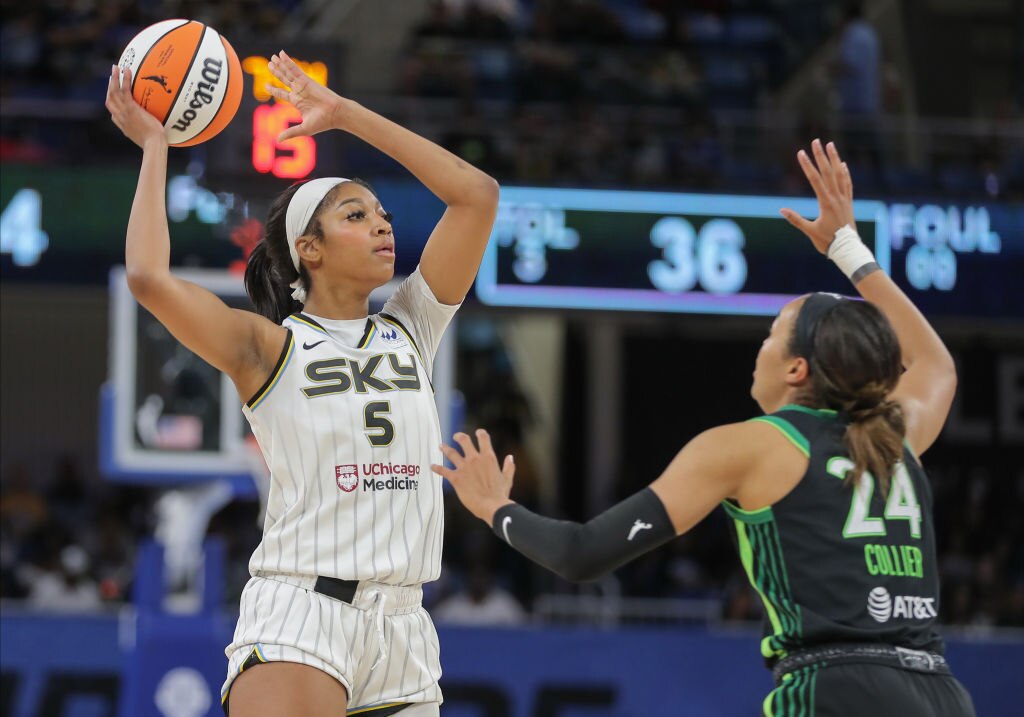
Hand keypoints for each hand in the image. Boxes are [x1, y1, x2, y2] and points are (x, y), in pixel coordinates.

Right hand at [105, 65, 166, 148]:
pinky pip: (125, 91)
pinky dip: (124, 80)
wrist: (153, 145)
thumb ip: (147, 130)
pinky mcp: (130, 108)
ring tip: (115, 68)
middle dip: (109, 86)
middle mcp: (120, 117)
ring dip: (114, 79)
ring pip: (114, 92)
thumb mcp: (147, 137)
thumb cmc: (154, 144)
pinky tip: (126, 70)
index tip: (114, 94)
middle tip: (112, 76)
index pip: (113, 111)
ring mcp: (124, 112)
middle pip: (110, 99)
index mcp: (123, 125)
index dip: (113, 102)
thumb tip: (156, 128)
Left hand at [265, 50, 345, 140]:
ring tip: (272, 58)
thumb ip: (290, 132)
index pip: (282, 94)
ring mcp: (303, 85)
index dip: (274, 89)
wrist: (336, 114)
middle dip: (276, 72)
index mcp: (297, 102)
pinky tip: (282, 55)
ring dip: (280, 65)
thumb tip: (277, 140)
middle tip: (269, 64)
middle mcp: (299, 92)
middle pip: (284, 80)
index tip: (266, 86)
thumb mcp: (304, 129)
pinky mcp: (307, 80)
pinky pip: (295, 69)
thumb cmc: (323, 123)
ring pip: (288, 73)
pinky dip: (288, 62)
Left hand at [432, 429, 515, 522]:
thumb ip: (508, 467)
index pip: (483, 438)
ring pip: (451, 453)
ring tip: (441, 446)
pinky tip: (432, 466)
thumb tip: (510, 457)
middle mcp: (475, 459)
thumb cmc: (500, 494)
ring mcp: (464, 468)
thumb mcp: (507, 479)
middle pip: (464, 441)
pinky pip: (443, 471)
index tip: (478, 432)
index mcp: (488, 458)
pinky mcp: (456, 478)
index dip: (480, 433)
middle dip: (459, 437)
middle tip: (456, 436)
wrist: (491, 506)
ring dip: (445, 448)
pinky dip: (437, 468)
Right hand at [780, 139, 855, 253]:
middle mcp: (836, 197)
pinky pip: (847, 184)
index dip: (807, 165)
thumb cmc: (827, 241)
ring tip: (830, 145)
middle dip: (820, 156)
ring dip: (834, 159)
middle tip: (816, 141)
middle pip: (828, 172)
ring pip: (839, 174)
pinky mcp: (848, 203)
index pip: (815, 180)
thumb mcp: (809, 231)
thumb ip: (796, 220)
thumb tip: (781, 210)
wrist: (847, 249)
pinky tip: (843, 165)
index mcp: (826, 203)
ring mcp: (844, 199)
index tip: (801, 153)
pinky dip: (845, 173)